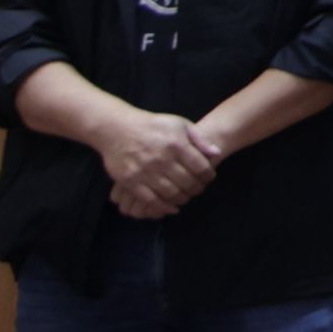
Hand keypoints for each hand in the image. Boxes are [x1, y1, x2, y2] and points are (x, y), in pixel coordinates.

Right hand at [99, 110, 220, 218]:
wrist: (117, 128)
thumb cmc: (152, 125)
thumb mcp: (179, 124)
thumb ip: (198, 139)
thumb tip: (216, 153)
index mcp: (177, 145)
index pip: (201, 167)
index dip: (208, 176)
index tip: (208, 178)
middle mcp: (162, 159)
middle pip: (187, 182)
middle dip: (197, 189)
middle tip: (198, 190)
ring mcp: (145, 172)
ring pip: (170, 193)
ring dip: (182, 198)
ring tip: (185, 197)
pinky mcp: (130, 181)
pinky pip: (150, 200)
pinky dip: (162, 207)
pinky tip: (170, 207)